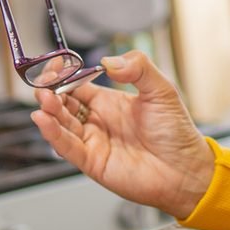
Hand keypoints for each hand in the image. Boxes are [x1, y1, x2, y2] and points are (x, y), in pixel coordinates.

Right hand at [30, 51, 216, 219]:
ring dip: (50, 112)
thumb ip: (137, 68)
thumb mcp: (161, 90)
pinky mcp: (93, 163)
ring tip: (44, 99)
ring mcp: (94, 142)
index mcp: (110, 103)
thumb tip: (109, 60)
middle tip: (44, 85)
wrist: (186, 169)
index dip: (64, 77)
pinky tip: (44, 120)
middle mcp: (98, 122)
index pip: (77, 87)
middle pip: (64, 106)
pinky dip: (53, 134)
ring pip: (62, 125)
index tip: (54, 66)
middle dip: (51, 95)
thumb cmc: (176, 133)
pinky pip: (67, 147)